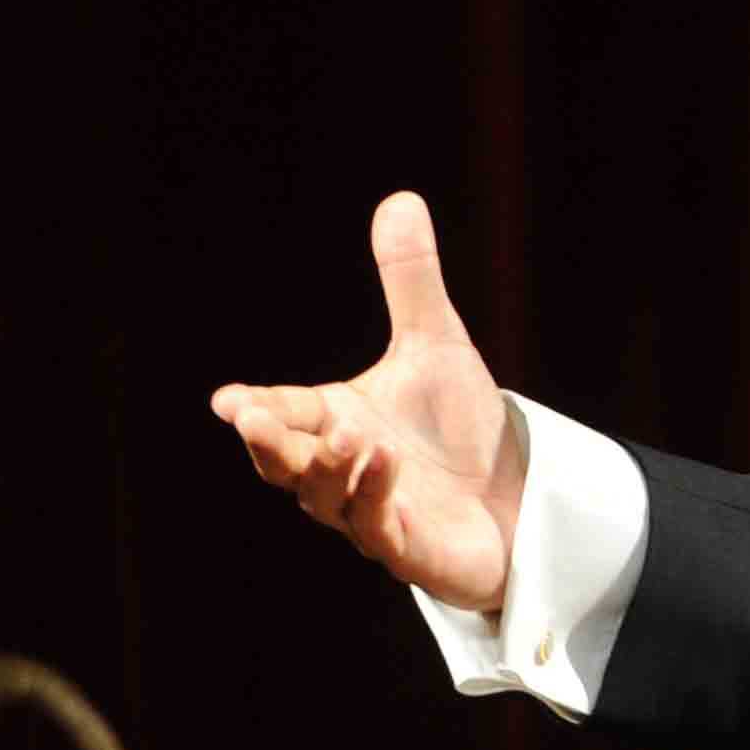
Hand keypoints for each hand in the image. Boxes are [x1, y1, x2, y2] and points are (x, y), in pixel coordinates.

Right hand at [210, 192, 523, 615]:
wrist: (519, 493)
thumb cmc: (461, 428)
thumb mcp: (438, 345)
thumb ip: (410, 280)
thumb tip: (402, 199)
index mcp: (332, 423)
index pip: (283, 414)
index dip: (256, 409)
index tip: (229, 401)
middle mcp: (340, 472)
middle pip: (287, 464)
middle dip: (270, 444)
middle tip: (255, 420)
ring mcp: (371, 515)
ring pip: (327, 500)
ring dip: (331, 470)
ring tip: (351, 438)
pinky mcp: (409, 550)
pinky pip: (380, 530)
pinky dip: (376, 499)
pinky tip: (386, 465)